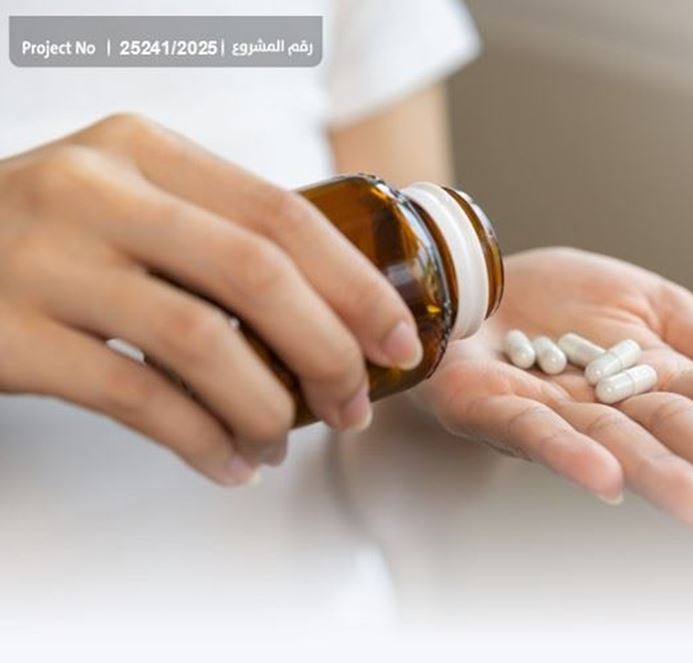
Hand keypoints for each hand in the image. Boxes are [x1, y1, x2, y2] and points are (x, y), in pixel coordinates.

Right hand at [0, 114, 421, 484]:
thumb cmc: (48, 240)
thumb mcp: (125, 201)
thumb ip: (214, 234)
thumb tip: (337, 311)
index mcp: (144, 150)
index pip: (280, 212)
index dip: (355, 283)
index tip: (398, 340)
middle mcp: (95, 190)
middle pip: (255, 273)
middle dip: (327, 350)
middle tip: (354, 404)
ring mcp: (44, 260)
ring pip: (200, 340)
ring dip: (266, 405)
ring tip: (286, 441)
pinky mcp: (7, 335)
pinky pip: (134, 398)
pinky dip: (200, 440)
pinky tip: (229, 464)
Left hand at [415, 248, 692, 538]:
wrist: (475, 284)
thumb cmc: (562, 303)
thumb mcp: (653, 306)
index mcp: (657, 377)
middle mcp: (612, 404)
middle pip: (677, 433)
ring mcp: (554, 409)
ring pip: (615, 444)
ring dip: (660, 477)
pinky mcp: (493, 406)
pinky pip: (533, 432)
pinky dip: (569, 454)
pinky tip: (608, 478)